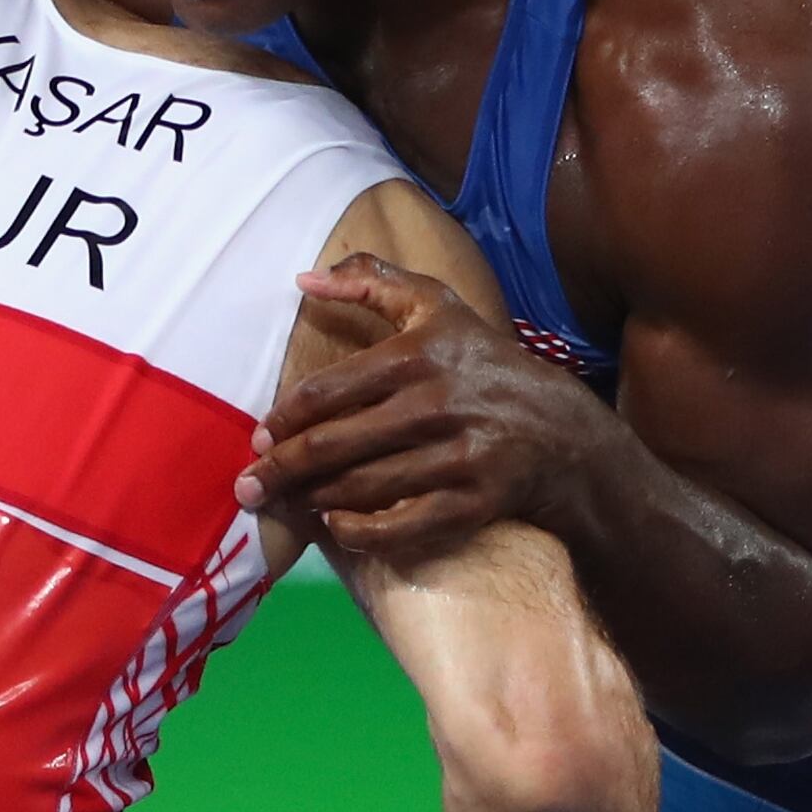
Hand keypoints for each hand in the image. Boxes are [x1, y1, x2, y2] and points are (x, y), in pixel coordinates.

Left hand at [240, 256, 596, 561]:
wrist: (563, 430)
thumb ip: (371, 283)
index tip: (260, 439)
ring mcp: (456, 456)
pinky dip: (359, 532)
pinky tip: (335, 526)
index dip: (283, 421)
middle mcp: (435, 404)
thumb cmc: (486, 363)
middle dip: (282, 470)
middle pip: (334, 445)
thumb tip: (303, 278)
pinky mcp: (473, 501)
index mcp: (417, 354)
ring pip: (361, 487)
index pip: (326, 392)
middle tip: (249, 486)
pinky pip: (401, 527)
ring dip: (312, 500)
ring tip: (285, 504)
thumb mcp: (438, 307)